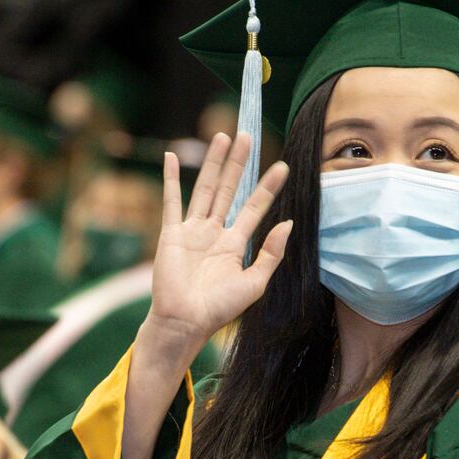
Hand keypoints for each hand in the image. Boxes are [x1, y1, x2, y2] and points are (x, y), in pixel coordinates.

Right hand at [140, 132, 291, 368]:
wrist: (185, 322)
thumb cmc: (218, 309)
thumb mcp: (255, 283)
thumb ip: (271, 253)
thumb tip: (288, 223)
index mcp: (234, 245)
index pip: (255, 208)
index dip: (268, 187)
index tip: (282, 167)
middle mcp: (214, 233)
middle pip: (229, 189)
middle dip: (239, 164)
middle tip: (248, 136)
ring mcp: (192, 230)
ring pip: (205, 188)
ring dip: (214, 163)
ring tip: (223, 137)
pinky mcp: (171, 233)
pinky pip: (171, 201)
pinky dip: (169, 178)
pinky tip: (170, 156)